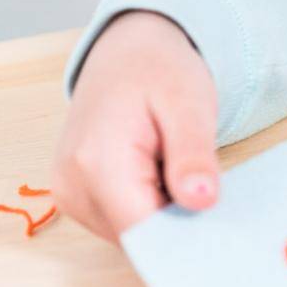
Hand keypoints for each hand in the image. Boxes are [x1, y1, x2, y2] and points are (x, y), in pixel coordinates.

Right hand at [49, 10, 219, 243]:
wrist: (126, 49)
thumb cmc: (159, 68)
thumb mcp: (189, 102)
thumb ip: (192, 154)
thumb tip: (201, 202)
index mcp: (97, 162)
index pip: (144, 232)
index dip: (185, 234)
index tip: (218, 220)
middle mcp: (72, 185)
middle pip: (138, 236)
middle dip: (177, 221)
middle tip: (205, 182)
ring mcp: (68, 194)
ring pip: (130, 233)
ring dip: (162, 212)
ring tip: (176, 166)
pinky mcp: (75, 196)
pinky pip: (120, 221)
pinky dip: (147, 205)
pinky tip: (160, 172)